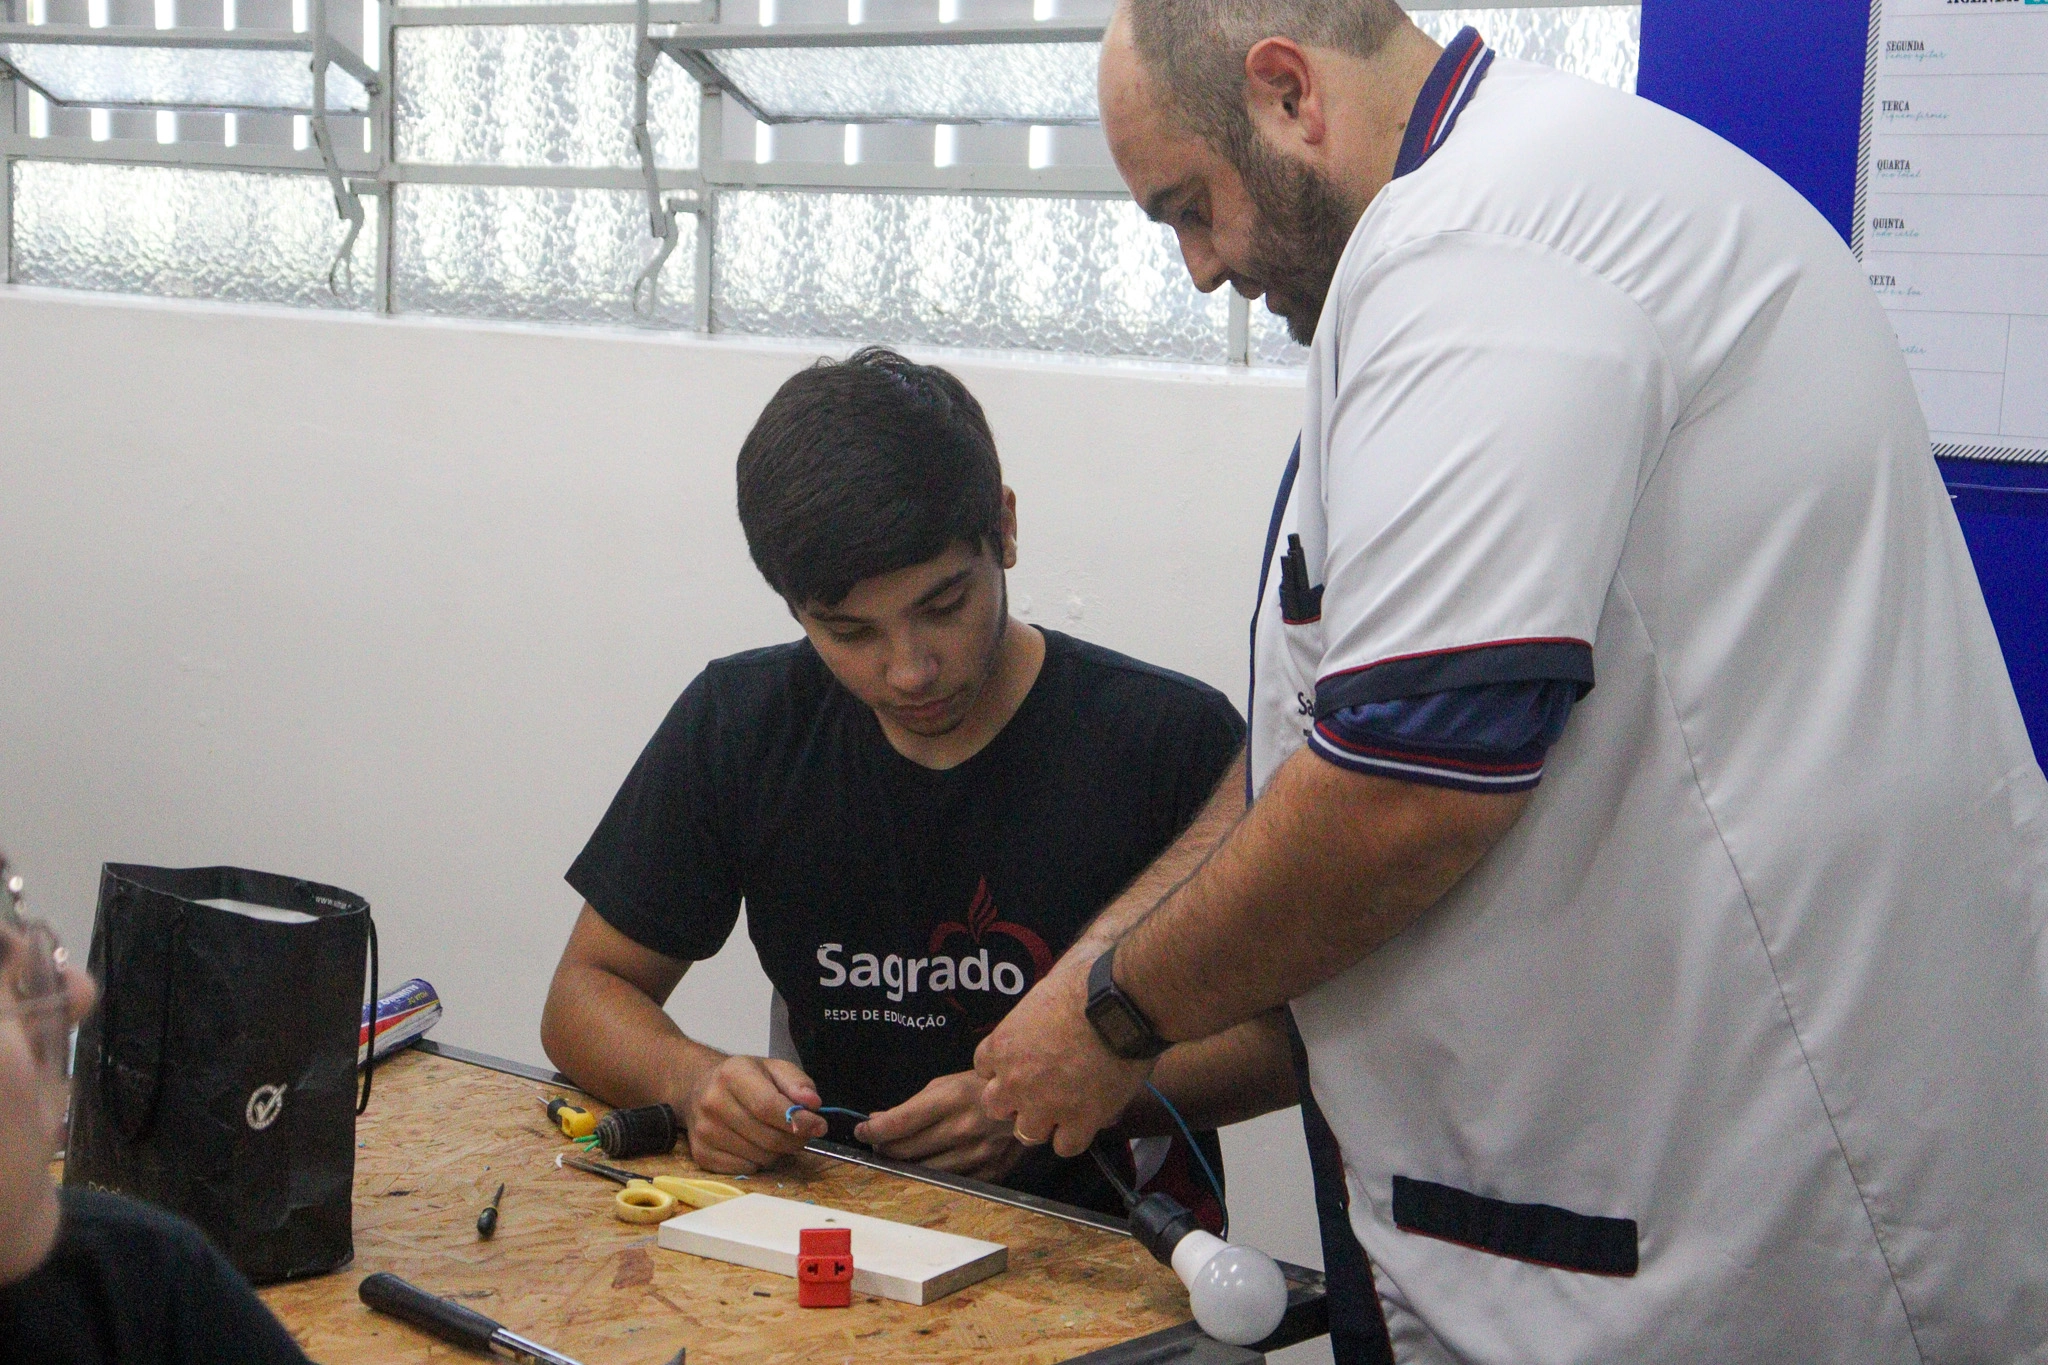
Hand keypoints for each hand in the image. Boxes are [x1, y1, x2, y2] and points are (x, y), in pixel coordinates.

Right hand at [677, 1055, 827, 1174]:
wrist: (701, 1088)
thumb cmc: (745, 1079)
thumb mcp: (774, 1068)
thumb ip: (798, 1083)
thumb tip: (812, 1104)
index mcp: (733, 1074)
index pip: (768, 1106)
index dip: (798, 1121)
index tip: (819, 1126)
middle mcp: (713, 1102)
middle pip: (767, 1137)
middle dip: (794, 1139)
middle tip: (802, 1133)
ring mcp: (704, 1131)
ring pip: (759, 1157)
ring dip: (778, 1152)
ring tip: (775, 1134)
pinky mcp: (700, 1154)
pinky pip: (744, 1170)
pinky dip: (759, 1162)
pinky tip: (755, 1145)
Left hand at [854, 1071, 1026, 1180]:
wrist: (1031, 1104)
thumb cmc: (984, 1089)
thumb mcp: (947, 1084)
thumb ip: (912, 1105)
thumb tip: (878, 1120)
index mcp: (950, 1099)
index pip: (897, 1123)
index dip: (871, 1129)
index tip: (862, 1130)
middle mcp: (962, 1128)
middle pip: (904, 1150)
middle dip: (883, 1147)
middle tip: (877, 1141)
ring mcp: (976, 1155)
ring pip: (921, 1171)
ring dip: (903, 1164)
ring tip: (899, 1153)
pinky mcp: (987, 1173)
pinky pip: (946, 1181)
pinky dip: (931, 1174)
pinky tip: (929, 1162)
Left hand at [974, 955, 1153, 1158]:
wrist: (1123, 1005)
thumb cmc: (1089, 982)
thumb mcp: (1050, 981)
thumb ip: (1042, 1001)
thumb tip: (1057, 984)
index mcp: (1003, 1044)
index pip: (984, 1068)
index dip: (1004, 1067)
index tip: (1022, 1063)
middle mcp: (1016, 1080)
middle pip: (996, 1107)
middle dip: (1015, 1101)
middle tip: (1040, 1091)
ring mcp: (1045, 1105)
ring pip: (1028, 1133)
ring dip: (1045, 1122)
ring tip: (1066, 1108)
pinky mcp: (1080, 1121)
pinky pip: (1065, 1146)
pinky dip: (1075, 1137)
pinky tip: (1087, 1120)